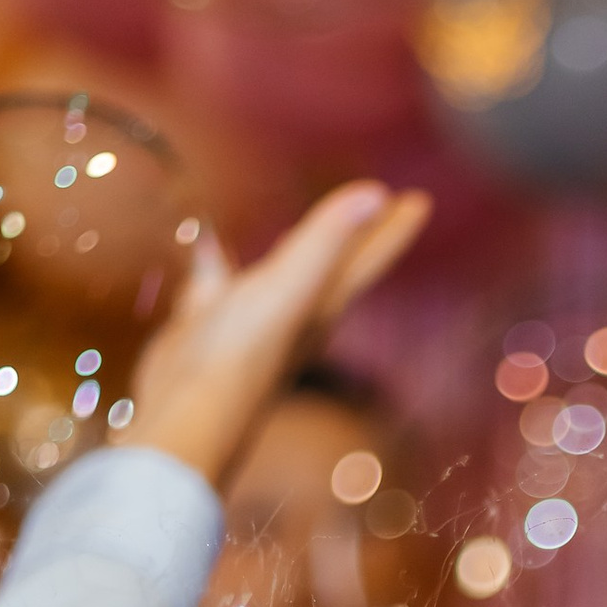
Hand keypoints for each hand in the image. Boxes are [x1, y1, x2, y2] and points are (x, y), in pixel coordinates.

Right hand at [126, 180, 431, 486]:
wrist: (186, 411)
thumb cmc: (243, 351)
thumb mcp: (290, 286)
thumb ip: (327, 240)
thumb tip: (375, 194)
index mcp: (323, 301)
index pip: (367, 257)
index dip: (393, 227)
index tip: (420, 200)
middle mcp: (294, 311)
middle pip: (335, 262)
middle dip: (355, 234)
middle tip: (377, 204)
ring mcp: (250, 318)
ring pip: (277, 275)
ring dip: (290, 250)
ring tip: (292, 230)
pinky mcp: (207, 322)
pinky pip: (221, 282)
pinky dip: (221, 262)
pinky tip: (208, 248)